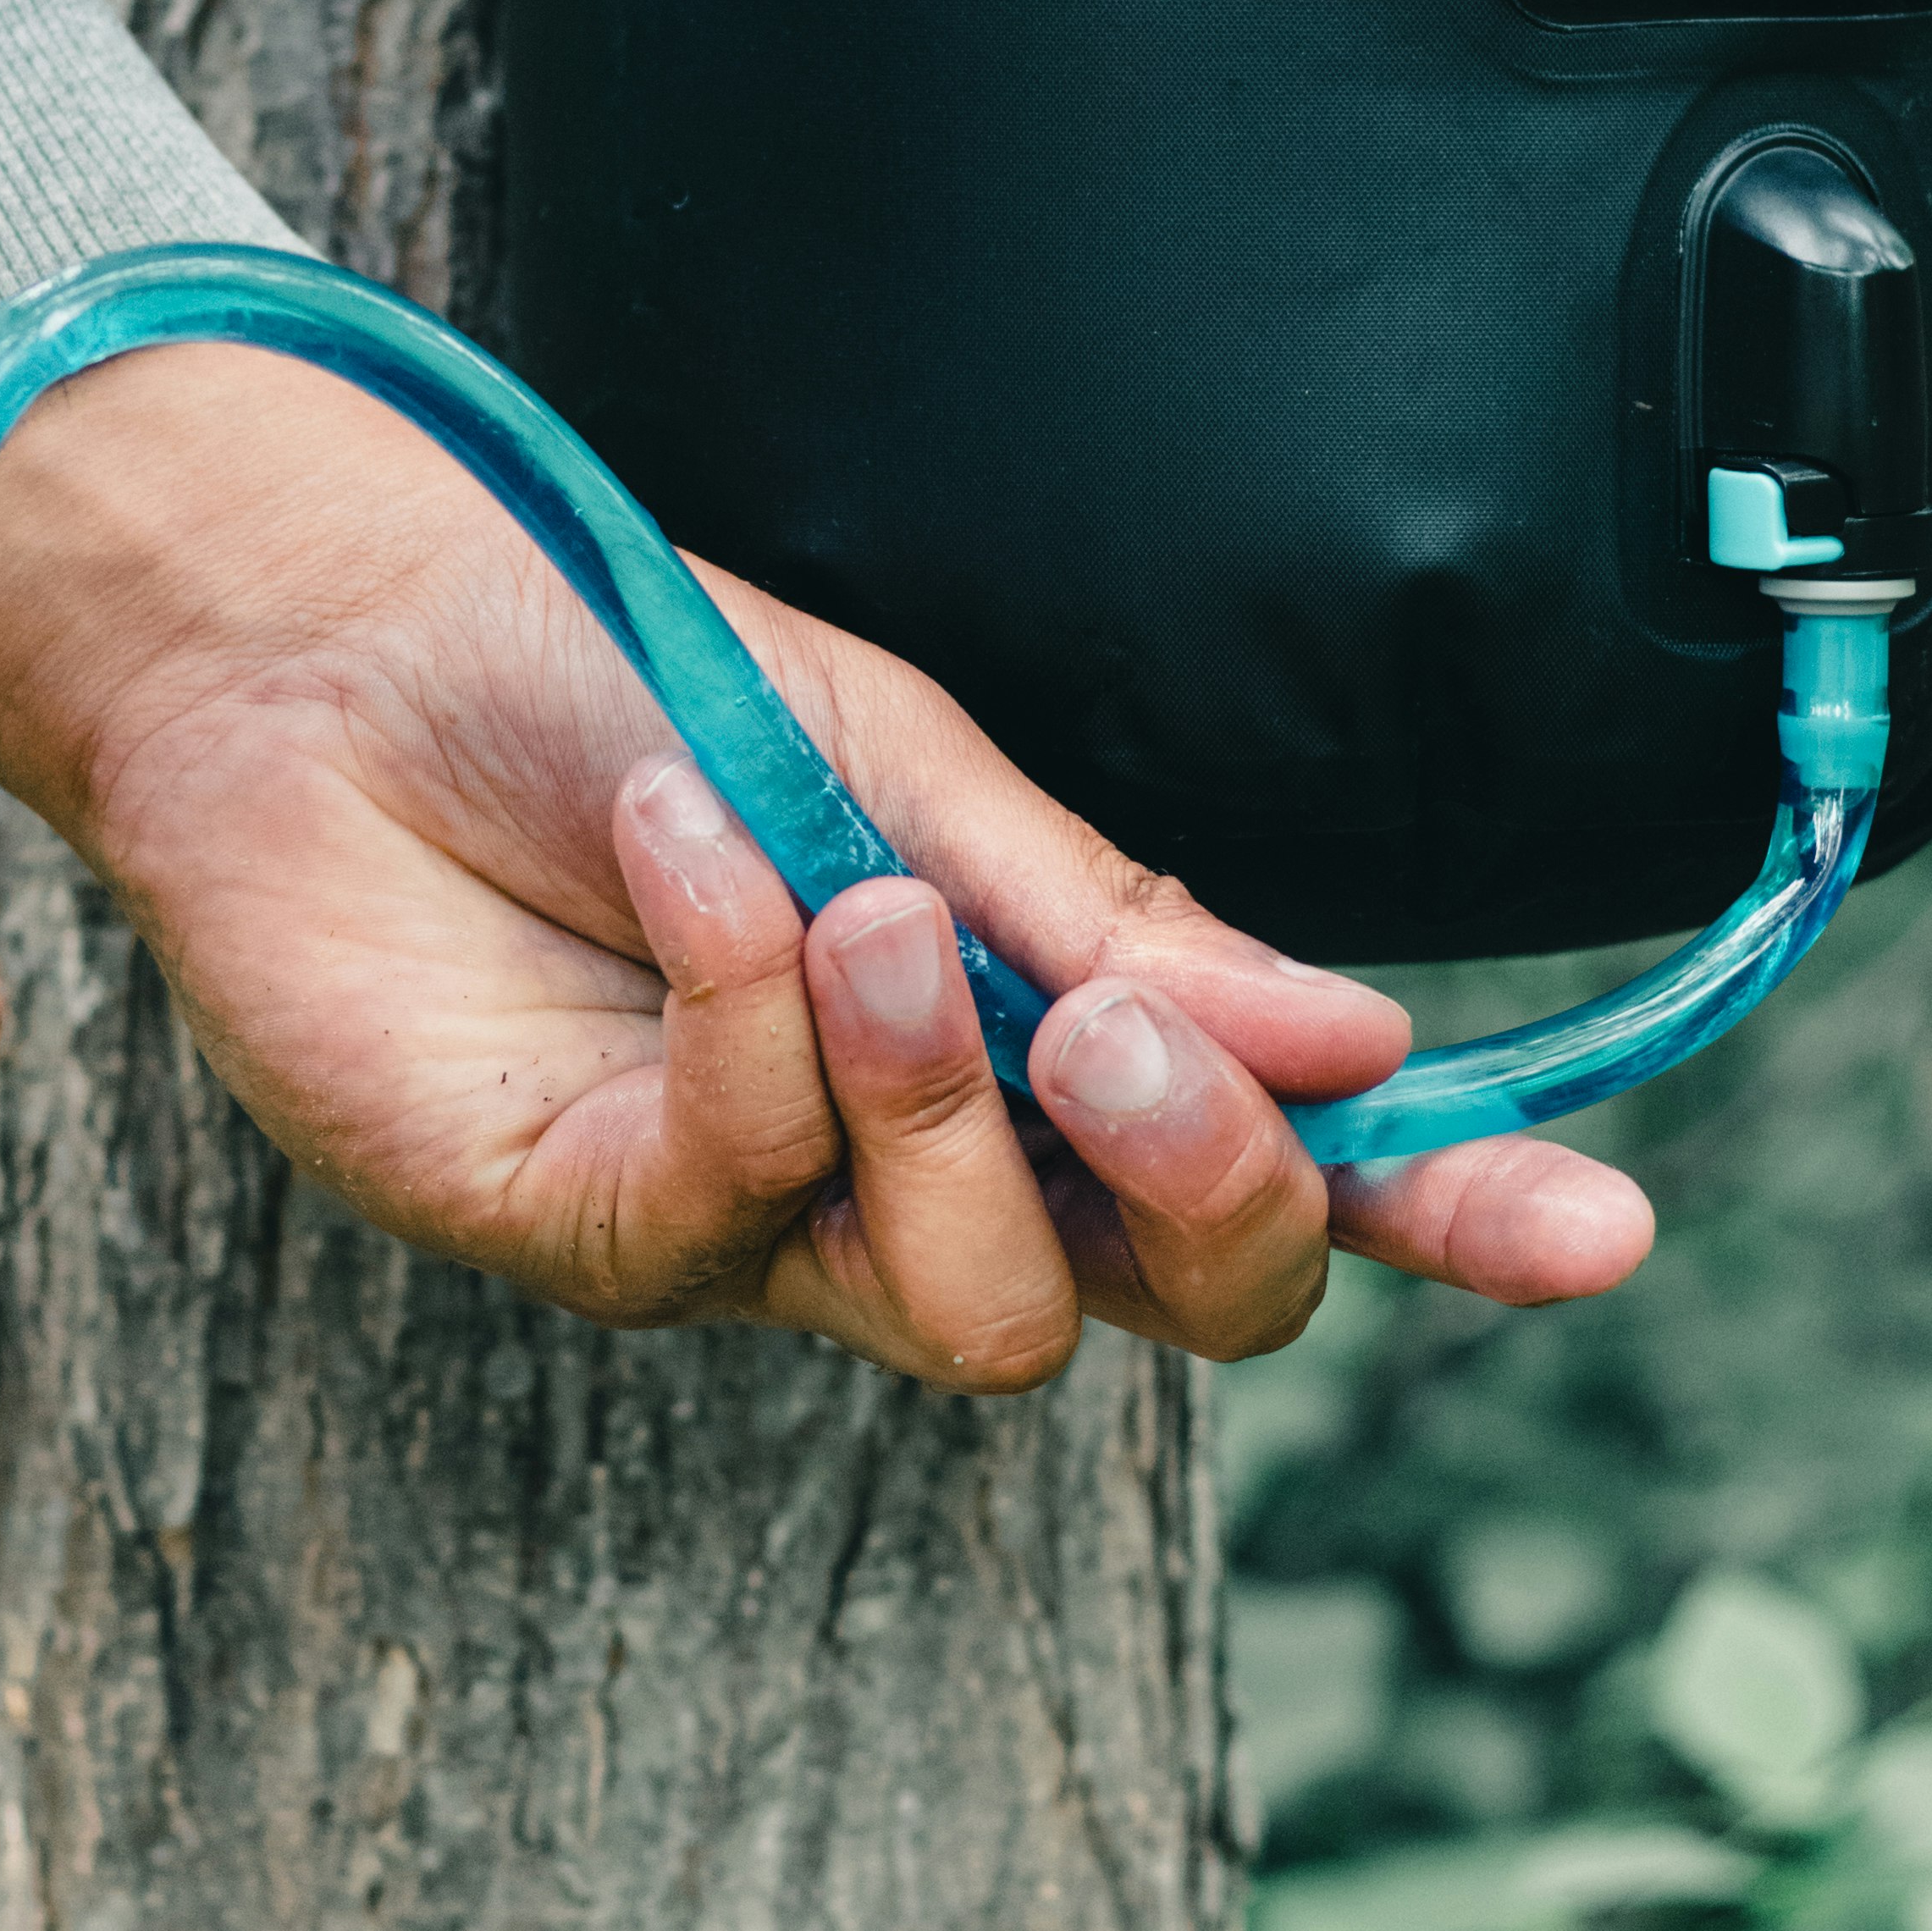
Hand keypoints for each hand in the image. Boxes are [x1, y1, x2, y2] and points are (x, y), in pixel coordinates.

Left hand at [0, 343, 1652, 1383]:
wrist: (330, 618)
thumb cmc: (610, 667)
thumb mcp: (898, 757)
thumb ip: (1109, 918)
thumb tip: (1367, 1050)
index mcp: (1026, 1036)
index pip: (1269, 1178)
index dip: (1439, 1223)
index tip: (1602, 1234)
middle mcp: (911, 1164)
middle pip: (1159, 1309)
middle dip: (1205, 1189)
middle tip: (1119, 1021)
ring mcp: (748, 1223)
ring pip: (972, 1312)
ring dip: (950, 1104)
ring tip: (862, 906)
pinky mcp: (576, 1228)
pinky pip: (734, 1202)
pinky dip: (751, 1013)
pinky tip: (698, 847)